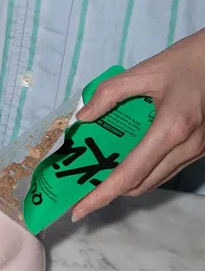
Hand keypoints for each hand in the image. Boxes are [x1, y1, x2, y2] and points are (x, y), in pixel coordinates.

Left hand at [72, 28, 204, 221]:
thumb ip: (109, 93)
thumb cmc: (189, 60)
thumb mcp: (145, 71)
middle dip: (109, 191)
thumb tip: (83, 117)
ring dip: (127, 183)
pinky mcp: (203, 148)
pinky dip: (144, 172)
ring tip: (99, 177)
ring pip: (156, 180)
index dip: (101, 196)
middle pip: (141, 184)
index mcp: (171, 129)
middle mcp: (187, 146)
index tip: (78, 210)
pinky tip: (125, 161)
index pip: (130, 174)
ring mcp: (199, 150)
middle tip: (81, 187)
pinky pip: (168, 169)